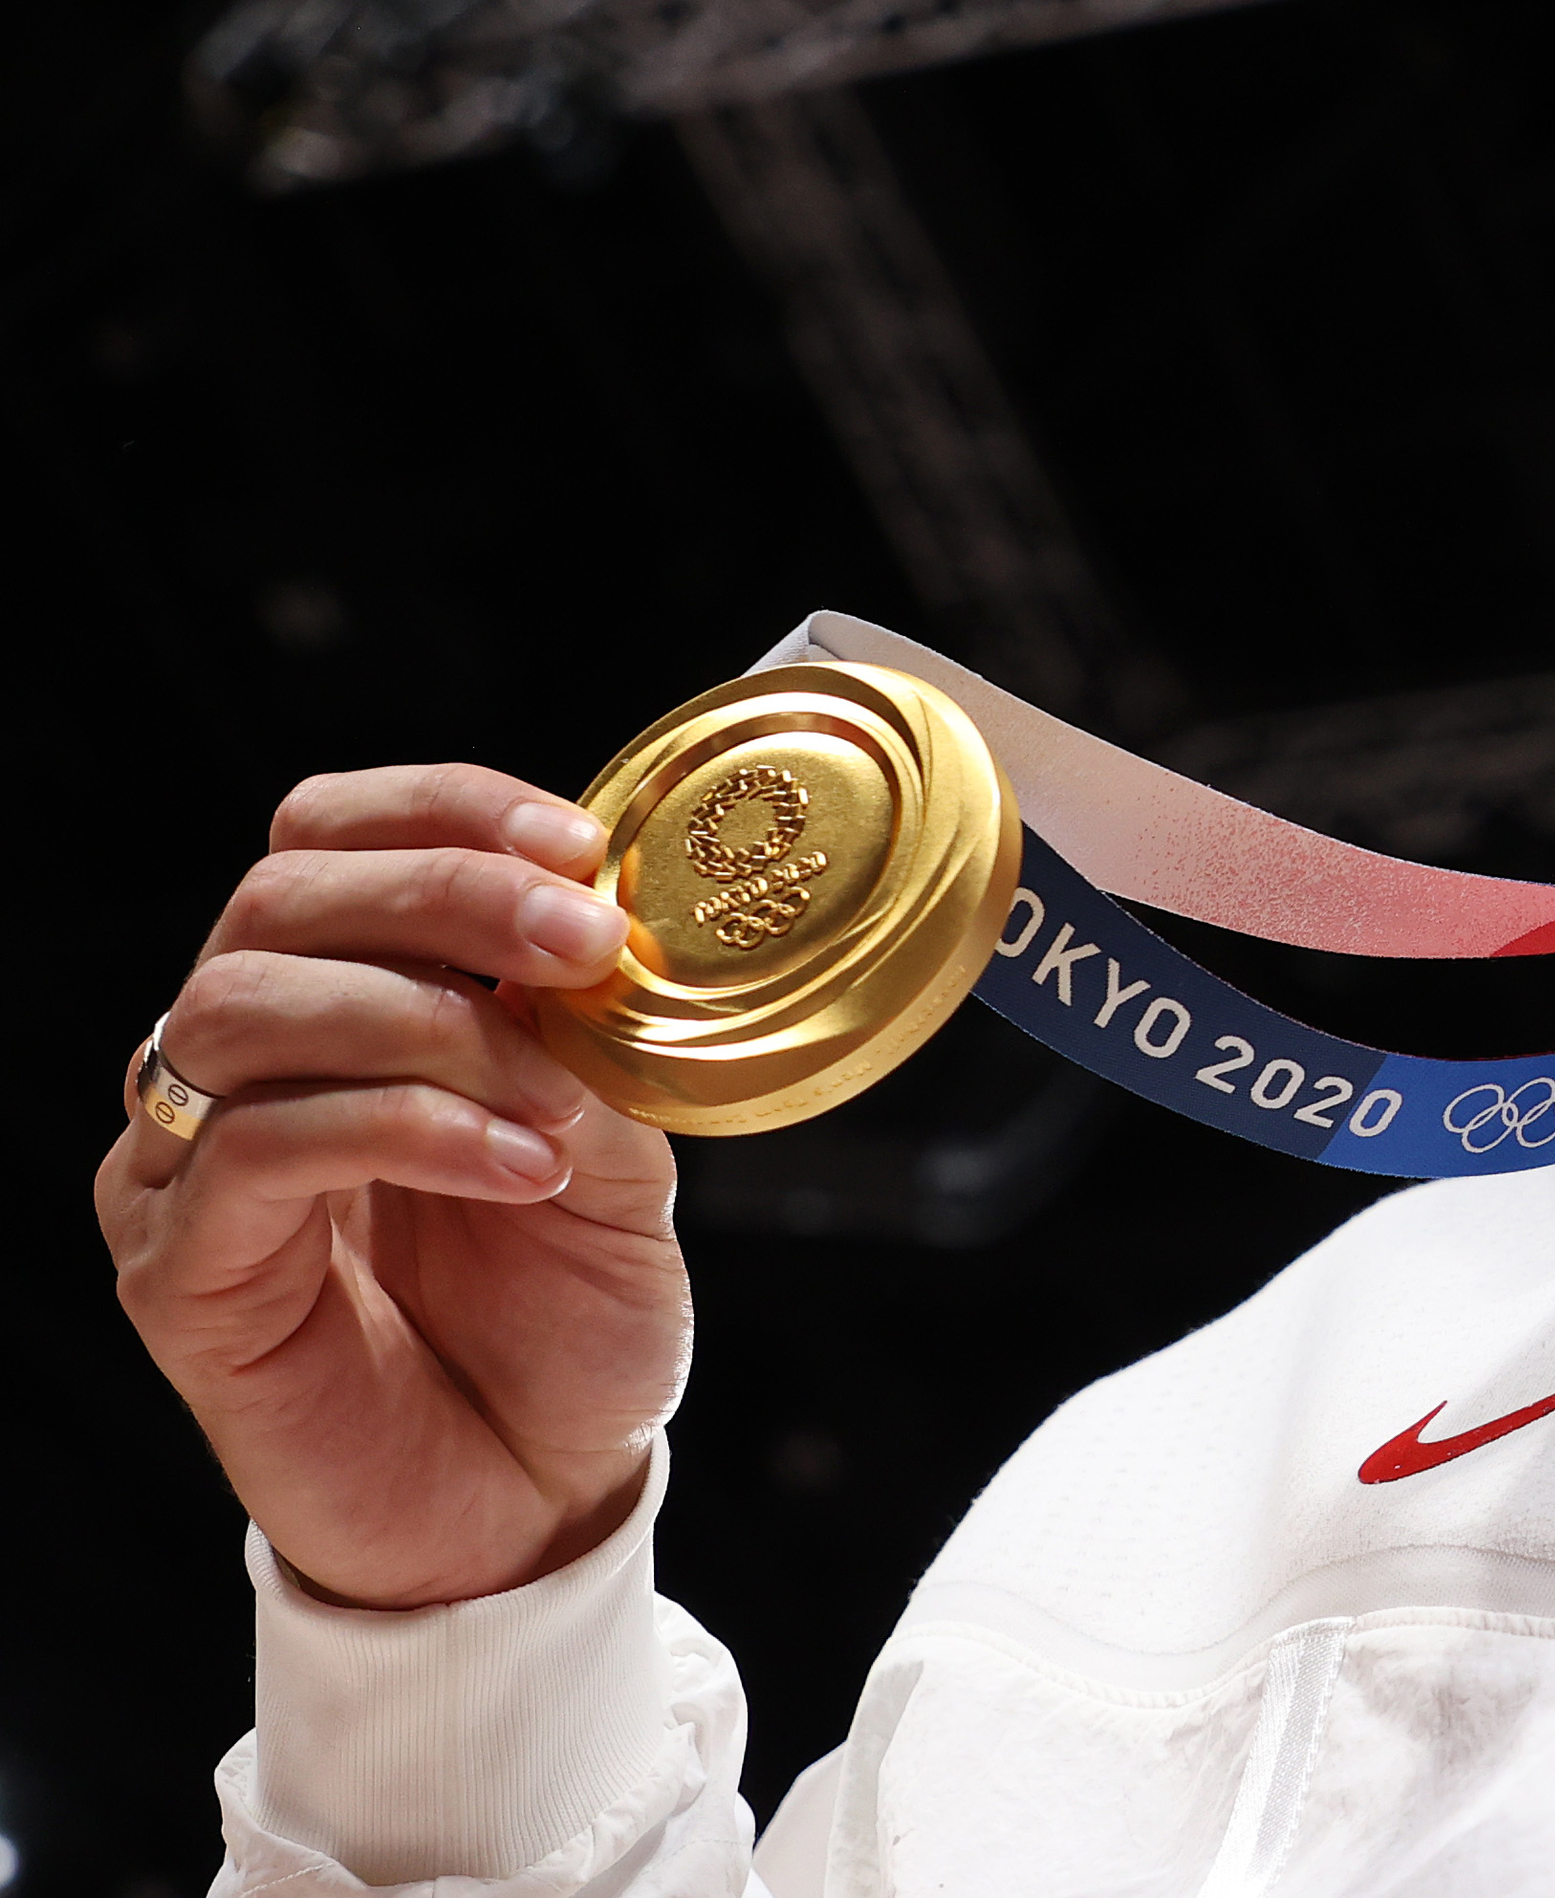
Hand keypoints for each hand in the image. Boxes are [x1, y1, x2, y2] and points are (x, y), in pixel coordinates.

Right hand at [98, 765, 690, 1609]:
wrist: (534, 1503)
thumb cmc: (564, 1324)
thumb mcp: (617, 1152)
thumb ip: (587, 1043)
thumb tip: (590, 939)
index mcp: (338, 1007)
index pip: (324, 840)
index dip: (440, 811)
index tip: (578, 842)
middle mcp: (234, 1071)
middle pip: (277, 901)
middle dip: (445, 891)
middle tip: (581, 940)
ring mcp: (184, 1169)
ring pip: (245, 1008)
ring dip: (427, 1022)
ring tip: (553, 1102)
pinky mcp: (177, 1273)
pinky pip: (255, 1150)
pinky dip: (404, 1129)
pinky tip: (519, 1167)